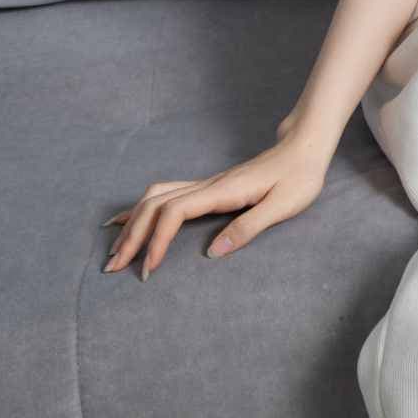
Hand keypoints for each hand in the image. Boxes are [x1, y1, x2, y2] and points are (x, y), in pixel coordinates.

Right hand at [101, 130, 332, 278]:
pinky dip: (142, 209)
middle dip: (132, 236)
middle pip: (155, 205)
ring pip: (156, 198)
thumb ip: (249, 227)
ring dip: (133, 223)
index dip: (157, 240)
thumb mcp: (283, 206)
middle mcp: (208, 185)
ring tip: (115, 250)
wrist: (304, 148)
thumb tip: (212, 252)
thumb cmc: (299, 177)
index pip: (175, 213)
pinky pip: (165, 195)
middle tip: (113, 268)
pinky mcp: (209, 188)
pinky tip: (128, 219)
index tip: (149, 269)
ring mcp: (206, 185)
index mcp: (223, 191)